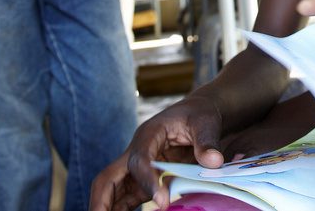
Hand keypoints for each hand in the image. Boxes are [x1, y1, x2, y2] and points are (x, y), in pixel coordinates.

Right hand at [89, 95, 228, 210]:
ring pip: (114, 192)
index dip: (147, 180)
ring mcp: (137, 170)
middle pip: (108, 178)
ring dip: (109, 209)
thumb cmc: (200, 115)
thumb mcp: (206, 122)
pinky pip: (127, 199)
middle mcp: (136, 153)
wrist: (199, 114)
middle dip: (102, 201)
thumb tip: (213, 161)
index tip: (162, 201)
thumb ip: (207, 141)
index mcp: (149, 134)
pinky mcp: (143, 182)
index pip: (139, 160)